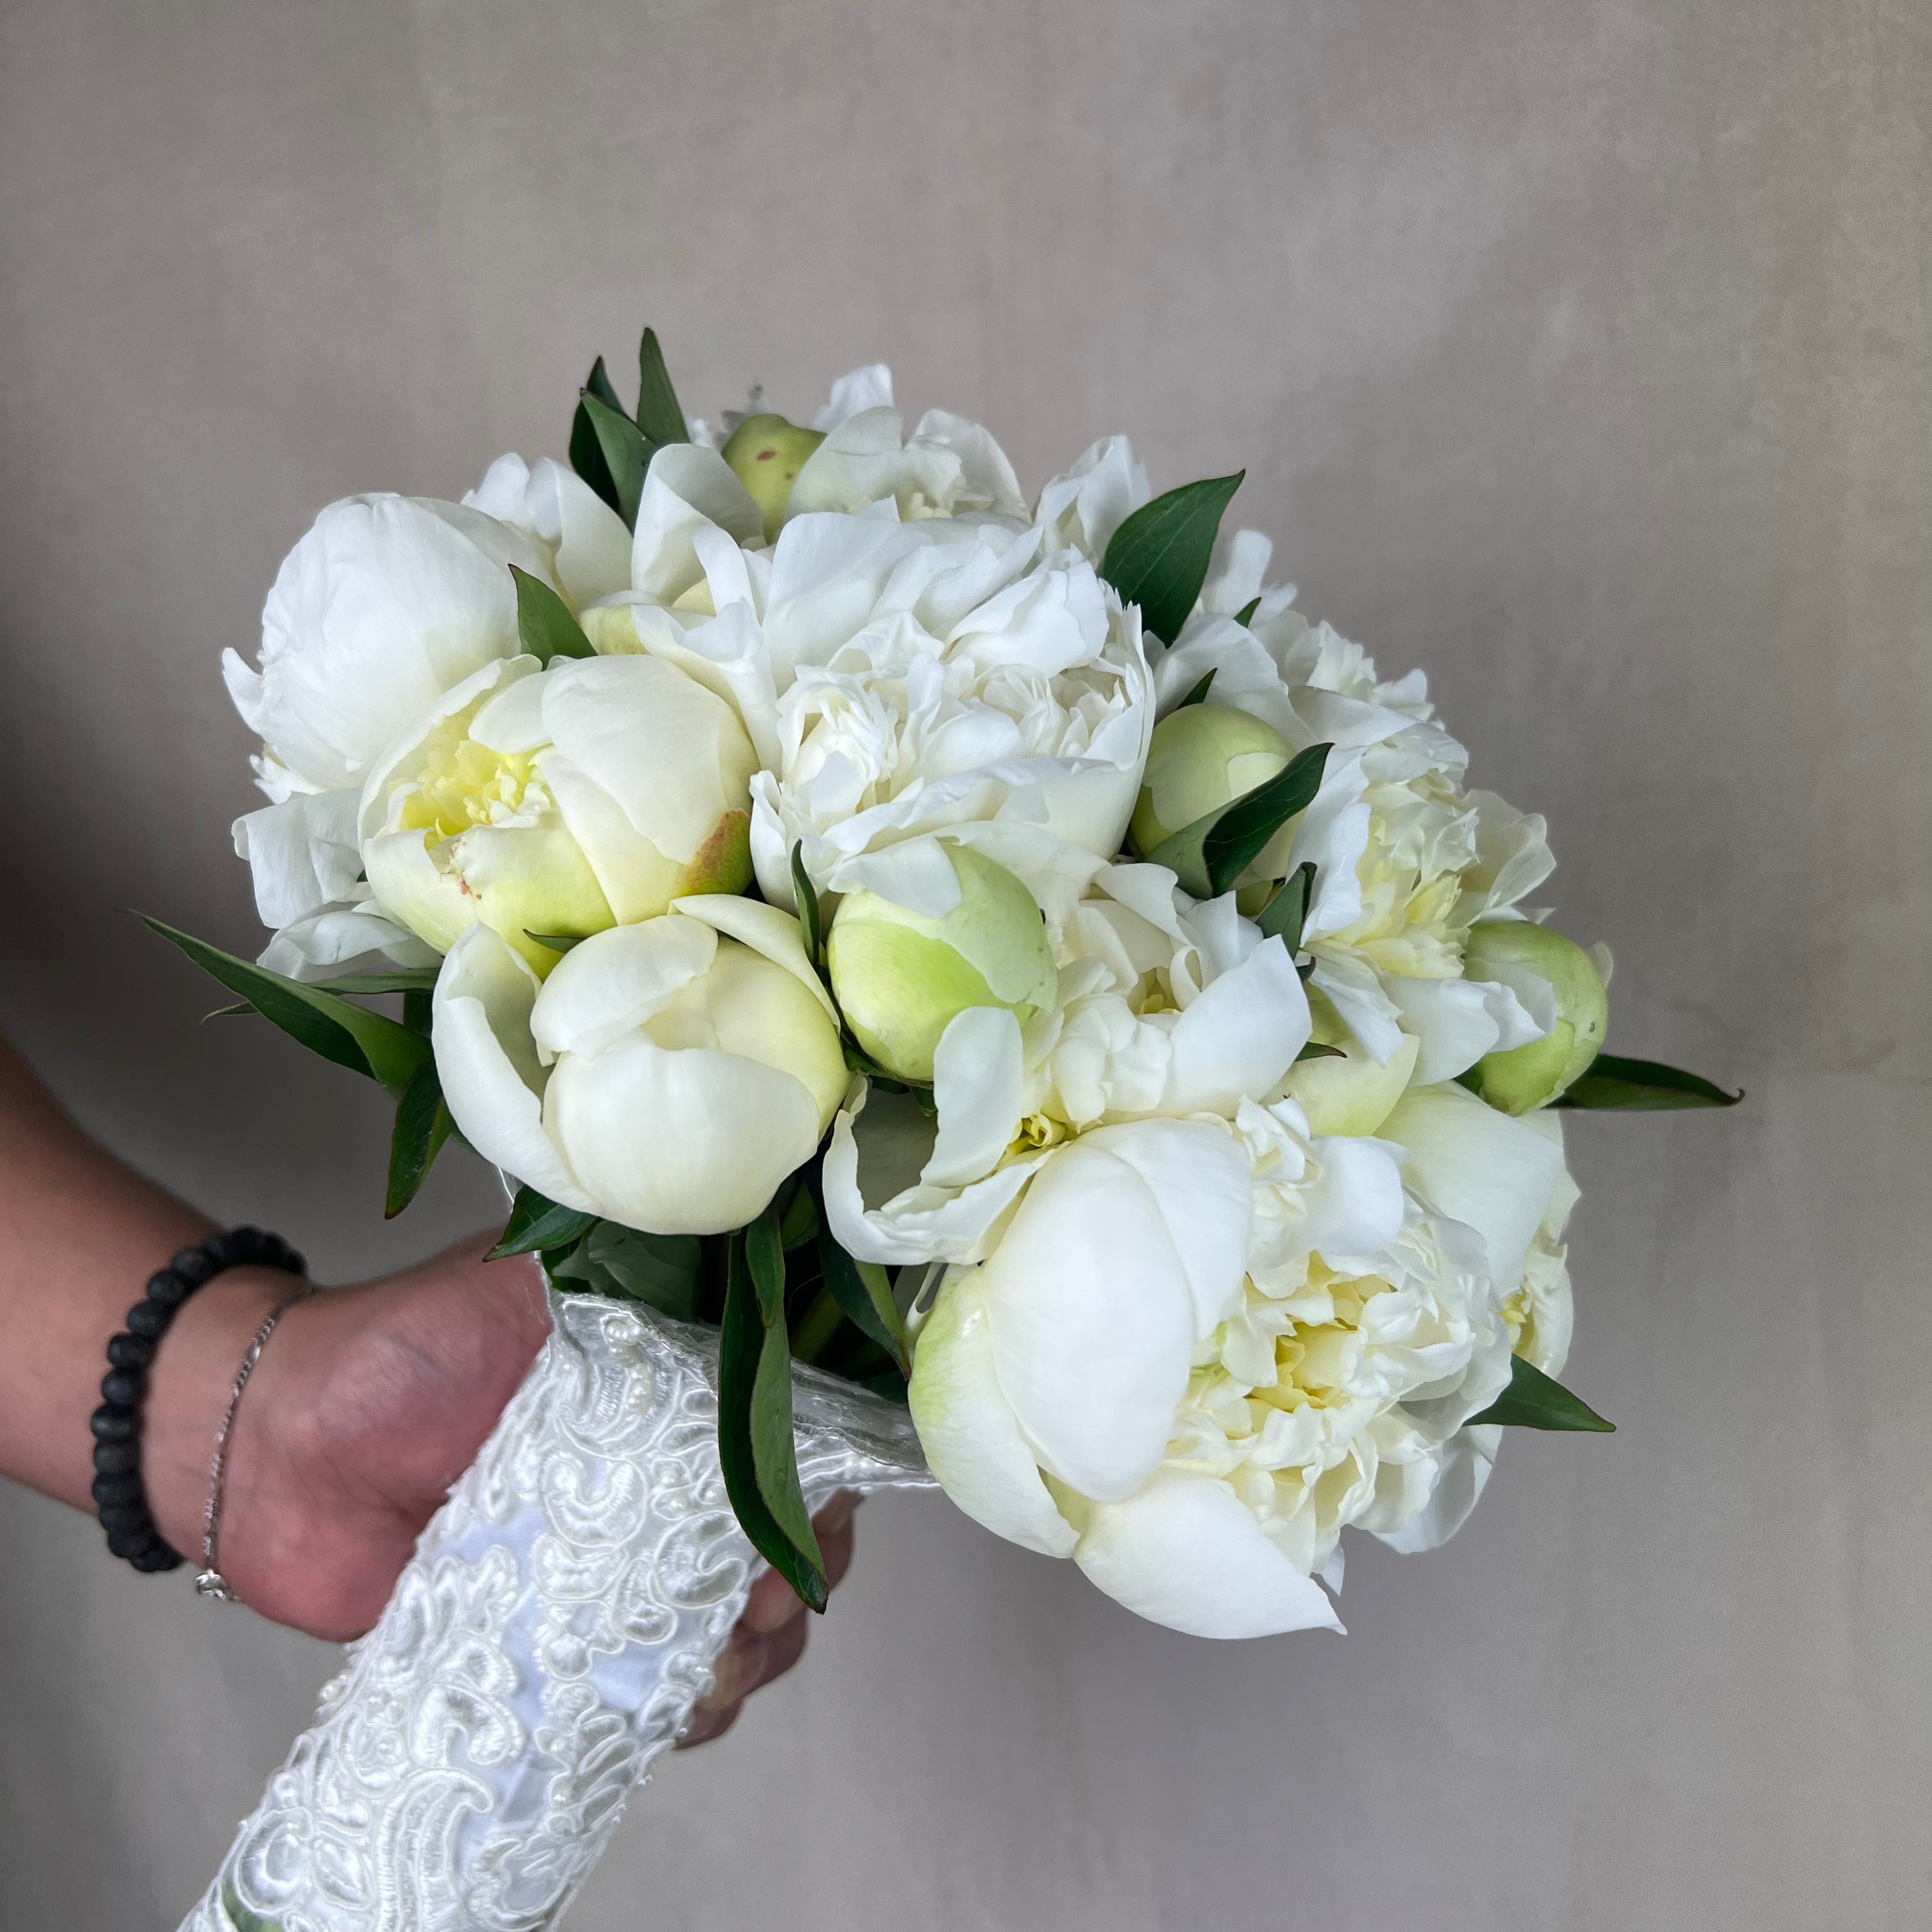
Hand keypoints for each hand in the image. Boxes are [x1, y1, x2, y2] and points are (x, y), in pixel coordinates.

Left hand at [142, 1231, 856, 1741]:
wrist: (271, 1449)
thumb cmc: (398, 1345)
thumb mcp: (529, 1283)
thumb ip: (635, 1277)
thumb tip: (749, 1262)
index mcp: (674, 1383)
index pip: (799, 1427)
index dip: (828, 1474)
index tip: (819, 1505)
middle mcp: (662, 1475)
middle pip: (789, 1536)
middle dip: (797, 1575)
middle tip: (757, 1593)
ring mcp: (619, 1562)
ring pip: (740, 1623)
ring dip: (750, 1651)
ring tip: (713, 1658)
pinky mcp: (564, 1640)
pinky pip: (654, 1692)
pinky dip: (683, 1710)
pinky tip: (675, 1706)